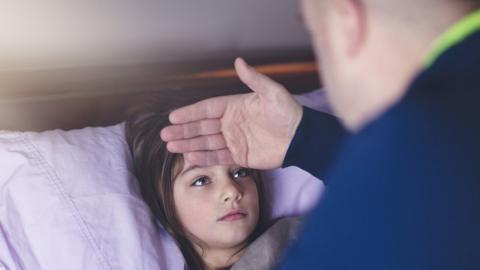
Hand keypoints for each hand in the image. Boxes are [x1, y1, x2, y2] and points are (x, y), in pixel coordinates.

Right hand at [160, 58, 302, 168]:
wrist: (301, 137)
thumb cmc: (288, 112)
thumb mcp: (272, 92)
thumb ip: (254, 79)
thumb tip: (239, 61)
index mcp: (235, 106)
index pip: (207, 108)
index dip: (191, 112)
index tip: (174, 116)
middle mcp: (231, 123)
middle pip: (202, 126)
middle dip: (184, 130)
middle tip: (166, 133)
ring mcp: (234, 140)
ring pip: (206, 142)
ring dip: (189, 144)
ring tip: (171, 146)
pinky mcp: (240, 155)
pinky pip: (218, 156)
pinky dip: (204, 157)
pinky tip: (190, 157)